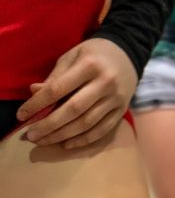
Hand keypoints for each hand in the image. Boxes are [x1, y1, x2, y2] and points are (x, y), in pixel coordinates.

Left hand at [15, 40, 137, 154]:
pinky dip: (84, 140)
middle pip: (73, 110)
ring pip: (87, 123)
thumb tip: (34, 93)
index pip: (58, 89)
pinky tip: (67, 144)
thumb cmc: (94, 53)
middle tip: (31, 135)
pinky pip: (103, 129)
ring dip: (63, 135)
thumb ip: (55, 76)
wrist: (129, 53)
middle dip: (49, 125)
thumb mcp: (72, 56)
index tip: (22, 115)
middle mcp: (105, 83)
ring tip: (44, 141)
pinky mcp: (122, 109)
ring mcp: (116, 98)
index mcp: (89, 66)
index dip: (37, 104)